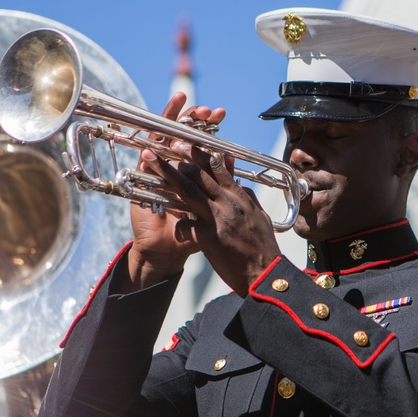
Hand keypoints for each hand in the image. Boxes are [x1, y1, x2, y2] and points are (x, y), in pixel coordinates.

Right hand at [124, 93, 223, 290]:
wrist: (168, 250)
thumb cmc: (192, 231)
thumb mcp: (211, 206)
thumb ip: (221, 183)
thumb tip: (231, 157)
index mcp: (192, 172)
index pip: (199, 141)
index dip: (208, 127)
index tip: (220, 113)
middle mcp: (174, 167)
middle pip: (182, 135)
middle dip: (194, 118)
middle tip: (206, 108)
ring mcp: (157, 170)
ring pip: (163, 137)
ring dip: (172, 118)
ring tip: (182, 100)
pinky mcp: (143, 179)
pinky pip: (146, 155)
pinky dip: (151, 141)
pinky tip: (157, 123)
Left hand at [138, 101, 282, 296]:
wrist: (265, 275)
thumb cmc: (263, 248)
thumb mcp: (259, 218)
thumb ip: (247, 200)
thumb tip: (241, 187)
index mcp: (238, 197)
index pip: (218, 168)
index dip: (200, 154)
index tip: (187, 141)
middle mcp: (228, 204)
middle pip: (199, 174)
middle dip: (180, 157)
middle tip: (165, 143)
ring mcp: (218, 220)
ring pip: (188, 191)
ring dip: (167, 174)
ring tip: (151, 161)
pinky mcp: (210, 239)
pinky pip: (186, 228)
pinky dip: (177, 227)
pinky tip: (169, 226)